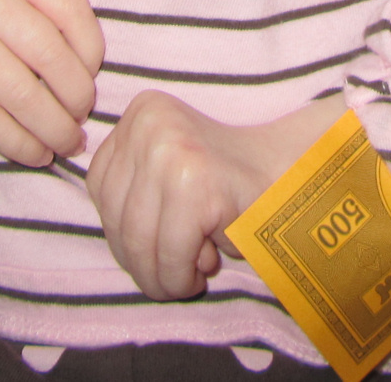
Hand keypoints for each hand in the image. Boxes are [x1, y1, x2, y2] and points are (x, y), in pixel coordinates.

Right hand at [0, 0, 103, 166]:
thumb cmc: (1, 16)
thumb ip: (61, 21)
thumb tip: (90, 80)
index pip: (67, 6)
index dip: (91, 48)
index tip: (94, 75)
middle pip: (46, 53)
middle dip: (75, 96)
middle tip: (83, 119)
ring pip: (19, 93)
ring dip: (52, 128)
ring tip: (67, 143)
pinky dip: (19, 143)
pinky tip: (37, 153)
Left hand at [85, 90, 345, 299]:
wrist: (290, 176)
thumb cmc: (225, 185)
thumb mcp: (164, 170)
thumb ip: (132, 189)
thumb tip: (113, 238)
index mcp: (141, 111)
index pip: (100, 186)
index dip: (121, 230)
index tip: (153, 246)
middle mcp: (150, 123)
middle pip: (116, 215)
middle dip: (141, 260)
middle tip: (171, 275)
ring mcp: (171, 150)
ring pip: (138, 240)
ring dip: (160, 275)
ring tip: (186, 278)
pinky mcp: (196, 184)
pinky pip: (170, 253)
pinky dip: (181, 275)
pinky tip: (204, 269)